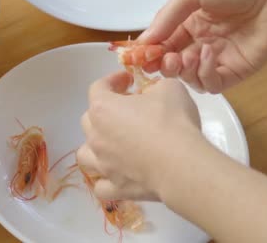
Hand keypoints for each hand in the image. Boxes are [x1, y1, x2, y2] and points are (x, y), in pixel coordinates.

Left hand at [76, 71, 204, 201]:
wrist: (181, 165)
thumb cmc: (172, 122)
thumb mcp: (169, 89)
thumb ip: (155, 87)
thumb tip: (151, 93)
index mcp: (103, 109)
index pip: (98, 88)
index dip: (113, 81)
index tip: (128, 80)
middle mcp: (96, 136)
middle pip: (89, 119)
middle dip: (105, 112)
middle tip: (127, 111)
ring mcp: (103, 164)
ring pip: (85, 154)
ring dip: (95, 146)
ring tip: (112, 144)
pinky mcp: (115, 187)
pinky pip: (100, 185)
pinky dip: (105, 179)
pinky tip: (117, 174)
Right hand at [138, 0, 266, 92]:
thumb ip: (166, 17)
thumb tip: (143, 41)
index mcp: (188, 22)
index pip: (161, 43)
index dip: (148, 51)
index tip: (138, 57)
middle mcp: (199, 42)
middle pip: (172, 64)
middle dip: (162, 64)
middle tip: (163, 60)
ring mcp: (217, 58)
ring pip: (188, 78)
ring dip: (182, 71)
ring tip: (186, 57)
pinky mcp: (235, 71)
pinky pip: (211, 83)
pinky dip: (204, 74)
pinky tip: (207, 55)